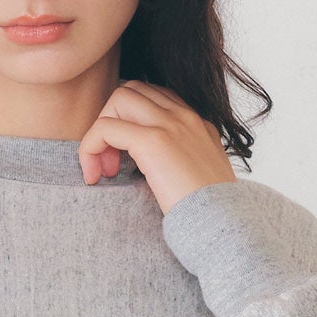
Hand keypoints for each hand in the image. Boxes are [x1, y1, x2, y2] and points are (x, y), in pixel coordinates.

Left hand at [78, 80, 236, 214]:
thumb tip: (156, 171)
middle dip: (110, 121)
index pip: (153, 98)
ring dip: (99, 132)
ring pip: (117, 100)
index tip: (124, 161)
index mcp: (197, 124)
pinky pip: (106, 128)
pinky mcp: (154, 142)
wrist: (225, 225)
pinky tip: (95, 176)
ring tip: (103, 170)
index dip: (129, 122)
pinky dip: (90, 148)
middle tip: (109, 165)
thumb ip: (180, 163)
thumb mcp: (200, 178)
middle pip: (131, 90)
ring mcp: (170, 124)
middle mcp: (185, 117)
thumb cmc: (212, 214)